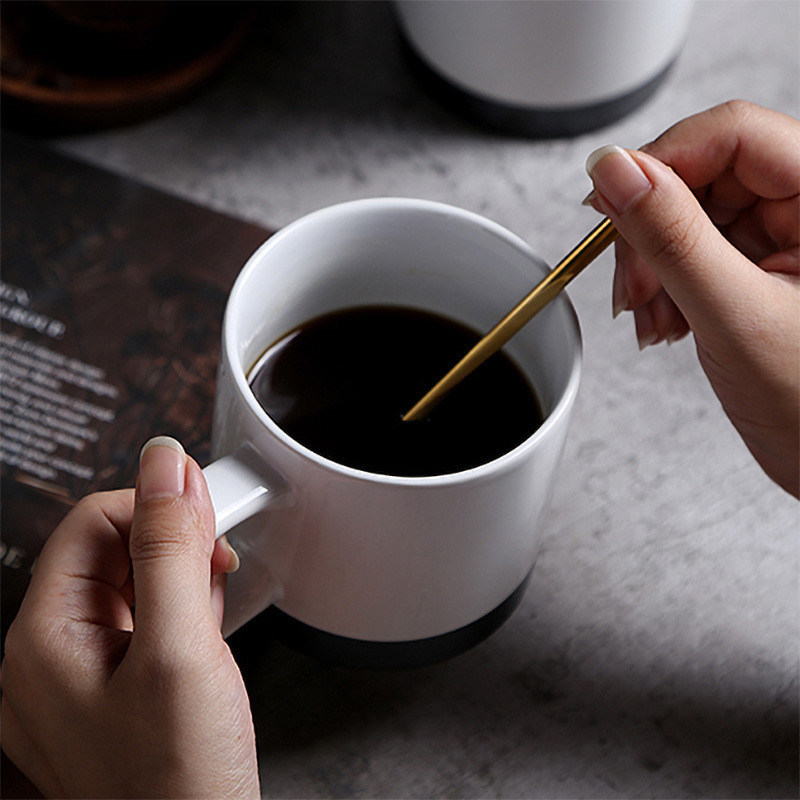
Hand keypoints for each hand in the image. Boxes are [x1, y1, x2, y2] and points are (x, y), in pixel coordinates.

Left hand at [1, 437, 259, 797]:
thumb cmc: (179, 783)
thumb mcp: (180, 649)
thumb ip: (169, 547)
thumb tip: (164, 466)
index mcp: (44, 639)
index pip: (92, 523)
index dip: (152, 502)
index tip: (206, 501)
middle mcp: (51, 657)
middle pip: (110, 553)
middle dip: (171, 544)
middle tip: (217, 563)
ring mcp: (81, 682)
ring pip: (131, 588)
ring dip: (181, 580)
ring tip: (214, 611)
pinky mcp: (115, 696)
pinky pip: (143, 628)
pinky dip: (181, 615)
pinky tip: (206, 635)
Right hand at [585, 100, 798, 496]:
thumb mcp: (734, 315)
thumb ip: (670, 238)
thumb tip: (615, 171)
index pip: (734, 135)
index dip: (663, 162)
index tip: (609, 199)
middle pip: (702, 174)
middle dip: (649, 231)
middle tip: (631, 283)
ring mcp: (782, 238)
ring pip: (688, 215)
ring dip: (651, 265)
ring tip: (653, 316)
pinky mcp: (757, 267)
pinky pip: (692, 251)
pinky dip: (664, 285)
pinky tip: (666, 319)